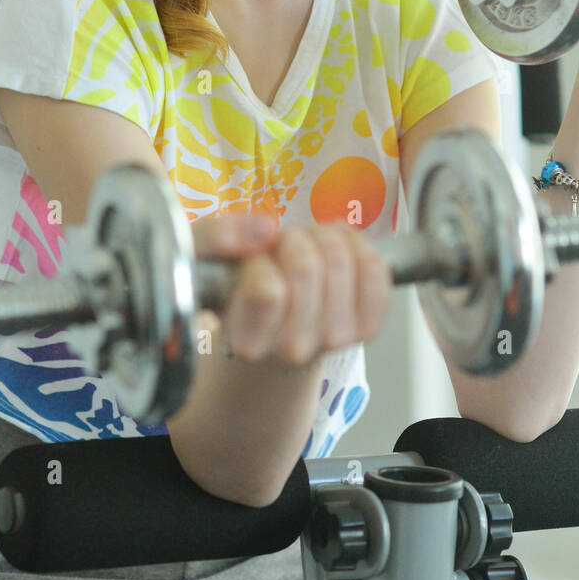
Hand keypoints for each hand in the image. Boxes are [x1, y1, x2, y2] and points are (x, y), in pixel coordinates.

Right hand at [190, 210, 391, 368]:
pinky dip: (357, 246)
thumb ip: (214, 238)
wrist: (272, 334)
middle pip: (307, 266)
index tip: (254, 260)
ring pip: (340, 258)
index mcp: (246, 339)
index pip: (268, 291)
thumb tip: (266, 229)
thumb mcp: (203, 261)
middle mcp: (293, 350)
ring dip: (323, 239)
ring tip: (307, 250)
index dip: (261, 258)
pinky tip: (337, 253)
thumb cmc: (238, 292)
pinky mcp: (367, 327)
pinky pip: (375, 267)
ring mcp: (334, 340)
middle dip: (293, 240)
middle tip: (282, 249)